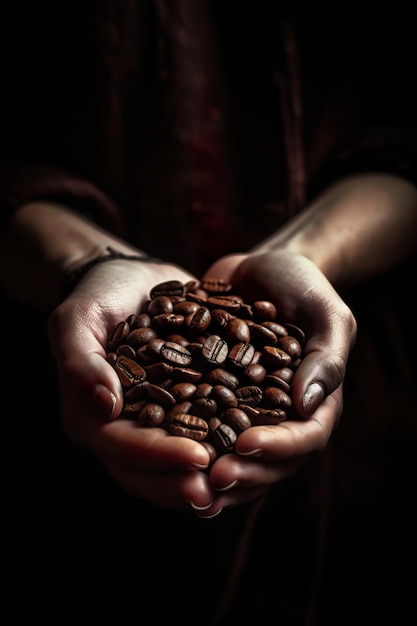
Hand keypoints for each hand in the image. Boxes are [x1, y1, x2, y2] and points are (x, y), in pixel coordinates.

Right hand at [47, 257, 215, 509]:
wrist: (130, 279)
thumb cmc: (99, 295)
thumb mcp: (78, 317)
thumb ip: (80, 359)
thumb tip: (107, 404)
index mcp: (89, 413)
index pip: (120, 446)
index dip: (157, 456)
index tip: (197, 458)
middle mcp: (119, 427)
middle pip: (146, 470)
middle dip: (181, 482)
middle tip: (220, 492)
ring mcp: (149, 422)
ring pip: (172, 466)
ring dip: (203, 479)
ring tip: (240, 484)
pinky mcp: (178, 409)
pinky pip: (198, 437)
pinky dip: (220, 450)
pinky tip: (251, 457)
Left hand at [192, 250, 355, 516]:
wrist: (260, 268)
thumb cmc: (301, 285)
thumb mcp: (325, 311)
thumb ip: (326, 355)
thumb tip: (307, 404)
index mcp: (314, 401)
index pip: (305, 437)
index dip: (278, 447)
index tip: (246, 444)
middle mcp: (280, 415)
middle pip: (269, 460)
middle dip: (243, 472)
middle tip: (212, 477)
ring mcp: (245, 410)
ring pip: (235, 455)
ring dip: (213, 471)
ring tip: (187, 480)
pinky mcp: (213, 398)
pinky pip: (203, 426)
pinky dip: (187, 443)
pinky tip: (162, 450)